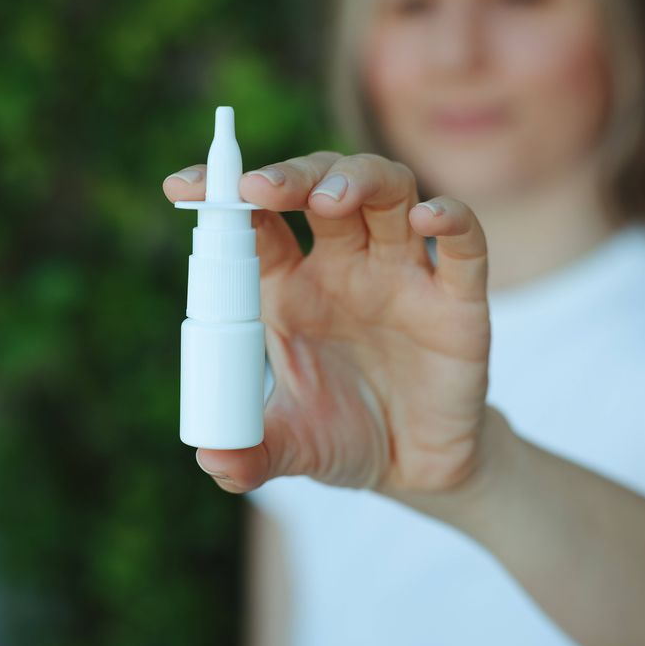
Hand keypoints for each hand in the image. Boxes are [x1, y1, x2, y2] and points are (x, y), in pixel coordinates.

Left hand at [163, 152, 497, 497]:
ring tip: (329, 198)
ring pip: (389, 191)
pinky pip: (463, 243)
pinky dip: (450, 218)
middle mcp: (346, 266)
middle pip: (321, 186)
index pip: (256, 221)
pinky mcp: (458, 299)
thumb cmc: (345, 438)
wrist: (418, 470)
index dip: (221, 194)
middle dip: (292, 175)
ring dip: (359, 179)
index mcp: (291, 287)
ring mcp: (404, 274)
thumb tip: (212, 458)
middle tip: (258, 187)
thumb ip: (250, 454)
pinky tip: (427, 217)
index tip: (181, 188)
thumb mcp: (291, 448)